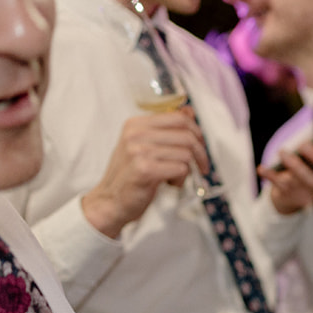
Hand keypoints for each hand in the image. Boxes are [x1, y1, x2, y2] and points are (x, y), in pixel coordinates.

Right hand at [81, 108, 209, 238]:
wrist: (109, 201)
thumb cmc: (131, 175)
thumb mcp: (145, 147)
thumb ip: (166, 130)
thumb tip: (189, 111)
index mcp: (136, 124)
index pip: (179, 117)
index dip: (197, 133)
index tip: (201, 147)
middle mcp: (135, 134)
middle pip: (187, 136)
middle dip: (201, 153)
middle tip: (202, 167)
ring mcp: (138, 151)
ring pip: (186, 154)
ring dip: (187, 170)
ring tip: (174, 178)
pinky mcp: (144, 169)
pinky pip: (181, 169)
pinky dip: (181, 180)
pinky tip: (169, 184)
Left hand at [260, 135, 312, 215]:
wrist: (288, 198)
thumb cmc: (302, 172)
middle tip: (304, 144)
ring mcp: (306, 190)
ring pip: (302, 179)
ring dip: (293, 165)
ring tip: (282, 152)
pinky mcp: (289, 194)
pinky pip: (279, 184)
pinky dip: (270, 175)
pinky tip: (261, 169)